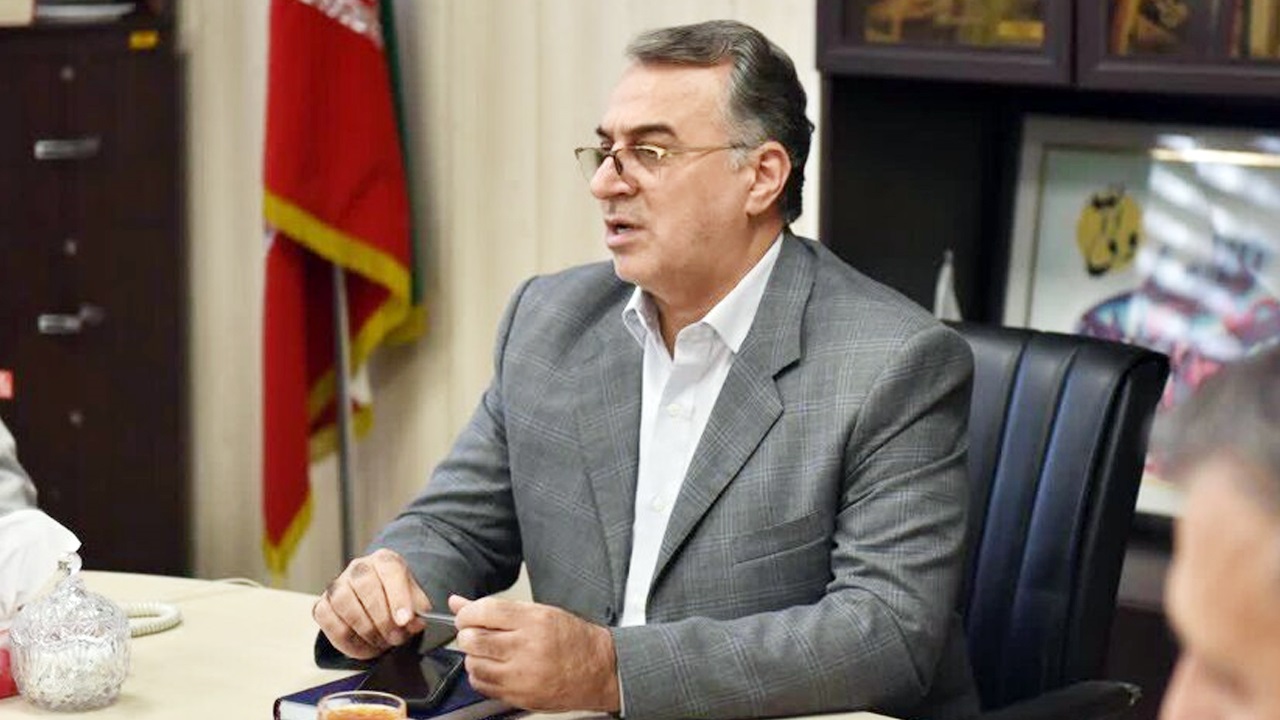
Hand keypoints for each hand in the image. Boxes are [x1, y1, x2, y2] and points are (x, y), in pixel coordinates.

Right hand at [313, 548, 431, 658]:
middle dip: (382, 619)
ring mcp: (337, 585)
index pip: (390, 571)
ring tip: (380, 643)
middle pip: (365, 586)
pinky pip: (329, 622)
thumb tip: (413, 623)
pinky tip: (364, 648)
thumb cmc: (397, 600)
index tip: (405, 621)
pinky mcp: (322, 605)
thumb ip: (418, 610)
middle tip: (395, 638)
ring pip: (344, 602)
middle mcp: (359, 568)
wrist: (378, 604)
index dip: (398, 597)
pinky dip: (347, 641)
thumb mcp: (415, 602)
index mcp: (385, 560)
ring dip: (365, 630)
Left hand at [449, 595, 619, 712]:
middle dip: (468, 635)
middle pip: (474, 639)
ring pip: (474, 664)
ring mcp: (523, 675)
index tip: (466, 617)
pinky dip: (480, 675)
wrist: (599, 670)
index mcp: (535, 621)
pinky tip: (494, 668)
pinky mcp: (519, 696)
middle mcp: (528, 647)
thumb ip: (497, 609)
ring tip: (488, 652)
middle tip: (475, 634)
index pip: (485, 611)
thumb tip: (458, 603)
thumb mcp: (539, 613)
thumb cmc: (572, 639)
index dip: (467, 614)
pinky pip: (482, 685)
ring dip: (474, 656)